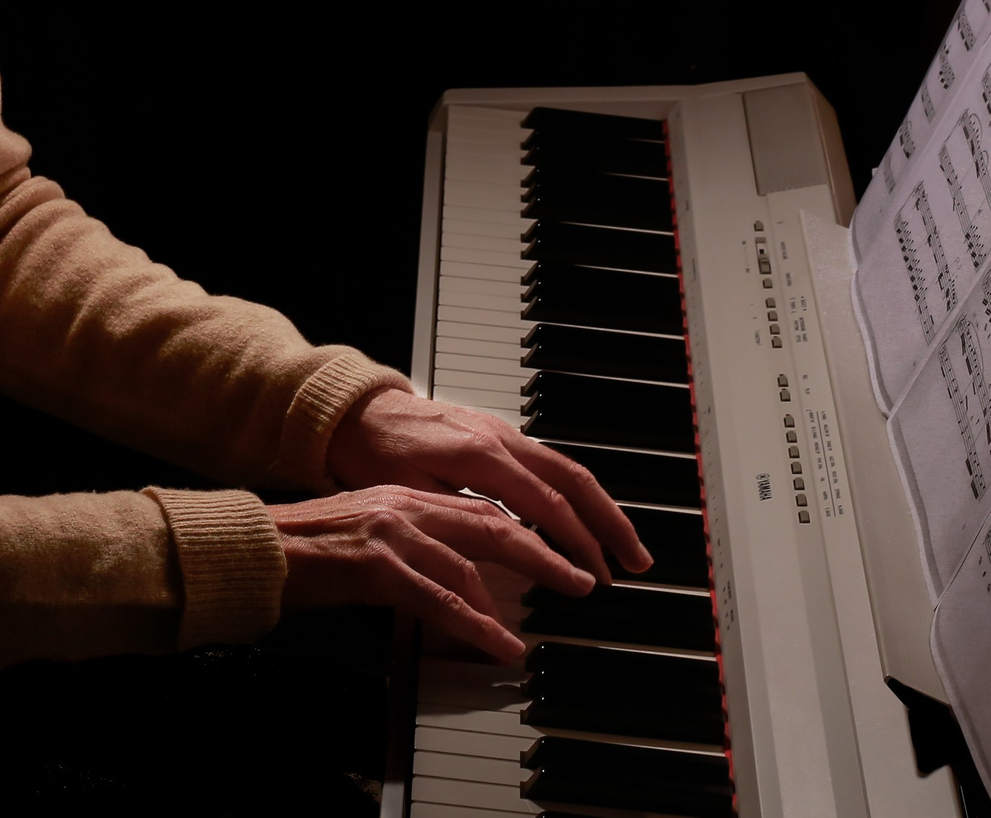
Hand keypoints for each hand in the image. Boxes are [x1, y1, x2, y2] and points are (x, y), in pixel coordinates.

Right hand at [270, 485, 584, 663]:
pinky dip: (479, 625)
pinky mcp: (377, 567)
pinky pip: (441, 599)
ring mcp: (392, 534)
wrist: (253, 549)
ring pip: (475, 558)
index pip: (480, 507)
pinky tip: (502, 644)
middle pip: (493, 524)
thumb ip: (410, 544)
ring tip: (557, 606)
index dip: (527, 528)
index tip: (560, 549)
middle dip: (546, 550)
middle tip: (583, 576)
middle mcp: (404, 507)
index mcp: (403, 497)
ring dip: (525, 583)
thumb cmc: (301, 550)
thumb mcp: (365, 533)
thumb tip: (455, 578)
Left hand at [326, 389, 652, 586]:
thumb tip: (510, 548)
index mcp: (481, 455)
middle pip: (575, 482)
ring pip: (568, 469)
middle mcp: (501, 437)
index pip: (548, 507)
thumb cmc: (372, 452)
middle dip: (611, 525)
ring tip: (623, 546)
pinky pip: (549, 462)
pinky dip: (575, 492)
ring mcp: (502, 431)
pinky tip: (582, 519)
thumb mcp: (410, 494)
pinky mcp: (496, 433)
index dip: (577, 547)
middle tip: (637, 564)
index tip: (595, 579)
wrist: (353, 410)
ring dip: (600, 508)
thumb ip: (463, 518)